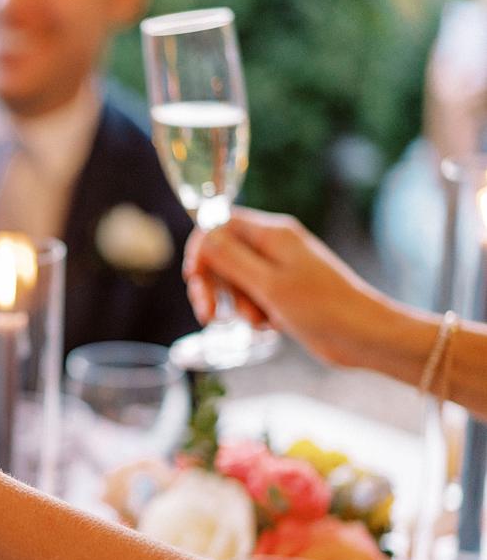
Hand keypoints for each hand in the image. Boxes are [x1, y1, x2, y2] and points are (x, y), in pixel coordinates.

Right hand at [183, 207, 384, 366]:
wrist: (364, 335)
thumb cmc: (323, 308)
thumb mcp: (268, 284)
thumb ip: (232, 259)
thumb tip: (204, 234)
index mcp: (273, 234)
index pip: (220, 224)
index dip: (201, 250)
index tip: (195, 279)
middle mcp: (274, 246)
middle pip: (222, 254)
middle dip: (213, 284)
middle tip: (209, 314)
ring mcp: (279, 269)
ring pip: (235, 279)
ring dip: (234, 303)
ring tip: (255, 321)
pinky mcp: (284, 292)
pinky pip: (251, 296)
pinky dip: (251, 312)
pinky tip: (268, 326)